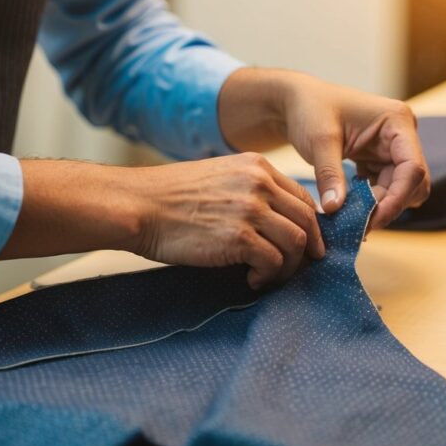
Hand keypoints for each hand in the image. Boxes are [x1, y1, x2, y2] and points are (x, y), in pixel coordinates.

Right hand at [0, 155, 323, 289]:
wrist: (137, 205)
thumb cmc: (169, 198)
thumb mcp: (217, 179)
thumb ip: (248, 191)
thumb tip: (274, 223)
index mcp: (256, 166)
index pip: (302, 198)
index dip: (308, 227)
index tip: (302, 248)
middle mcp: (259, 182)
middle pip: (306, 221)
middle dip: (305, 250)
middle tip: (292, 269)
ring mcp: (251, 208)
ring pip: (296, 243)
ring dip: (287, 267)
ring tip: (266, 276)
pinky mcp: (239, 236)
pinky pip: (274, 262)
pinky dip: (267, 276)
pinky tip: (251, 280)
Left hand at [218, 68, 430, 229]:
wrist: (295, 102)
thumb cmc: (309, 109)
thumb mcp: (318, 141)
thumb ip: (330, 175)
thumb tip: (335, 210)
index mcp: (396, 121)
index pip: (412, 168)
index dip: (396, 198)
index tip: (372, 221)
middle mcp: (402, 134)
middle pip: (411, 183)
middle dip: (388, 205)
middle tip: (358, 225)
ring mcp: (392, 148)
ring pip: (399, 190)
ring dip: (379, 206)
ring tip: (350, 218)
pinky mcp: (378, 160)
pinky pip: (384, 189)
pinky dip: (370, 202)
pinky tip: (348, 209)